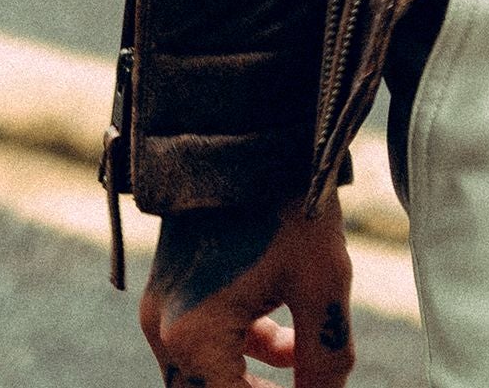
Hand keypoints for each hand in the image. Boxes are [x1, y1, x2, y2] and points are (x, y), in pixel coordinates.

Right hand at [137, 195, 356, 387]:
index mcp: (193, 337)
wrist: (250, 126)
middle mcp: (164, 327)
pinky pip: (206, 339)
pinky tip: (291, 344)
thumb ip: (324, 358)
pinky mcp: (177, 283)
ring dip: (252, 381)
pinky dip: (246, 349)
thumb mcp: (322, 283)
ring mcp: (164, 304)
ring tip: (306, 375)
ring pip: (208, 372)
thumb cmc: (290, 201)